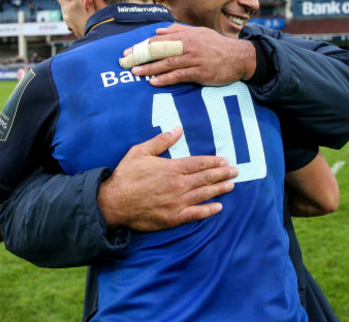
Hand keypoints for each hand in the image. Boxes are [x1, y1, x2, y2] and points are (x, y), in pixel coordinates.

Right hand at [97, 127, 237, 230]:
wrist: (113, 203)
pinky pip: (195, 214)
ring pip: (204, 195)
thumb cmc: (126, 176)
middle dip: (222, 174)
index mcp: (172, 168)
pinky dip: (208, 211)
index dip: (213, 162)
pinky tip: (218, 208)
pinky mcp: (173, 218)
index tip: (224, 161)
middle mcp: (178, 185)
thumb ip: (161, 140)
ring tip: (231, 185)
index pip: (199, 163)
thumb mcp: (140, 151)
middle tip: (235, 171)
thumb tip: (178, 129)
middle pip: (205, 178)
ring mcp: (177, 202)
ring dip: (219, 190)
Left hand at [124, 24, 255, 86]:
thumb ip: (178, 31)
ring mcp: (194, 59)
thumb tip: (158, 31)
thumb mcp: (198, 33)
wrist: (240, 57)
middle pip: (160, 50)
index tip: (128, 52)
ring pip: (167, 63)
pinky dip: (166, 79)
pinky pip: (180, 75)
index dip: (142, 46)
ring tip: (135, 72)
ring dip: (150, 68)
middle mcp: (188, 45)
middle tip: (125, 62)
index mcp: (186, 35)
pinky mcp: (201, 72)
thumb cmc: (217, 45)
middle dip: (140, 56)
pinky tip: (154, 82)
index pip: (158, 40)